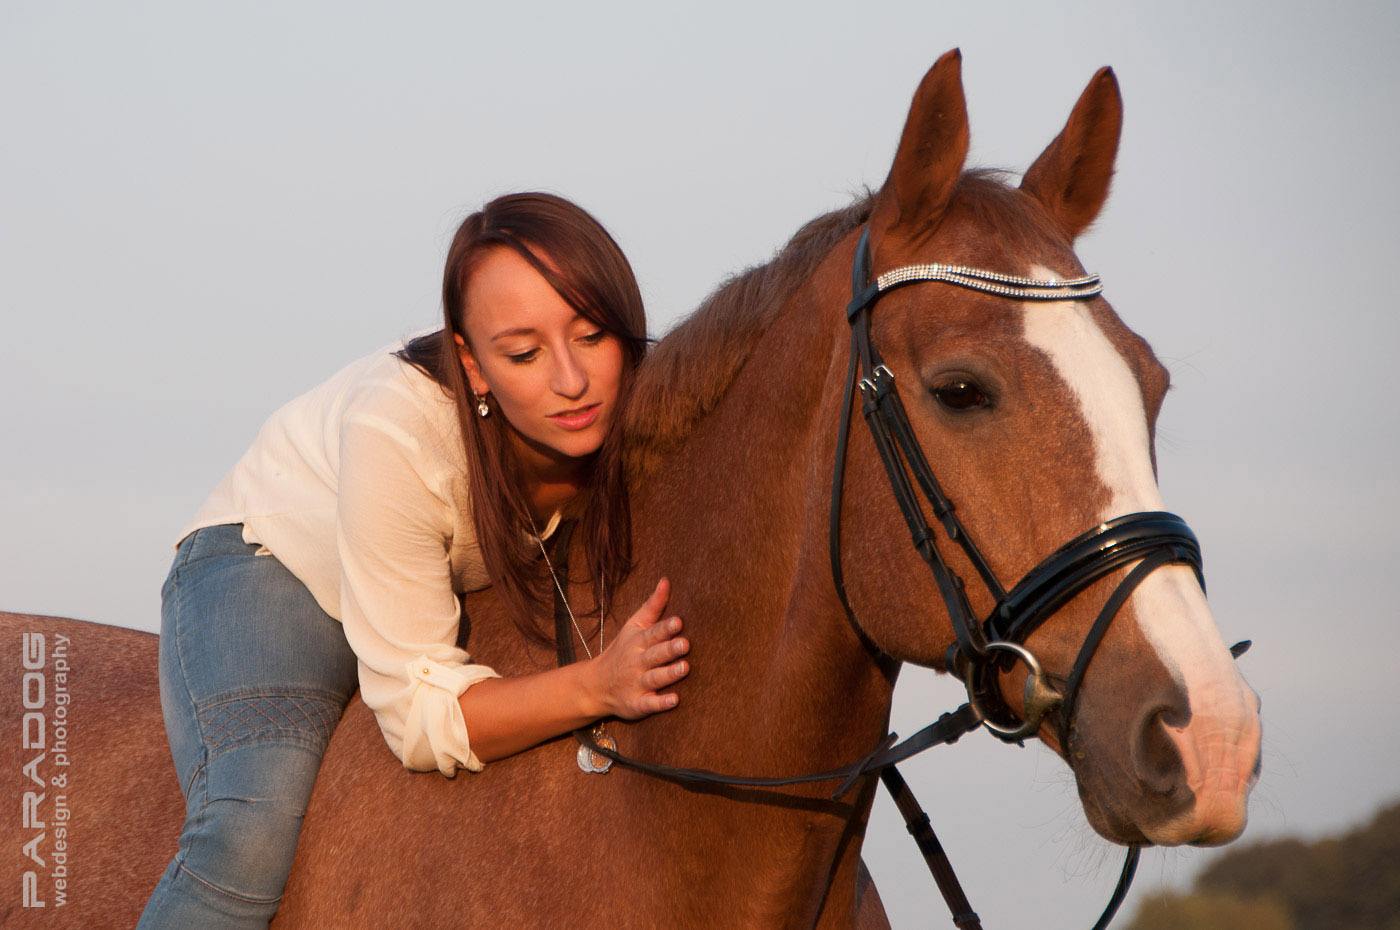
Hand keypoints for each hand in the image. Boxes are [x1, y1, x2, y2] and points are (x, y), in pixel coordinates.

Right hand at [590, 578, 689, 719]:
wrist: (596, 685)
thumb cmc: (622, 651)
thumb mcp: (633, 627)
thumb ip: (652, 606)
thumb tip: (666, 580)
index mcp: (638, 642)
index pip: (653, 633)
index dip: (665, 628)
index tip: (678, 622)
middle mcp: (637, 663)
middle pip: (655, 655)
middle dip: (669, 649)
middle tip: (685, 644)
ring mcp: (636, 684)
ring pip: (654, 678)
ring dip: (669, 674)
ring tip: (685, 668)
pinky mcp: (637, 704)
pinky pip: (649, 705)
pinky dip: (660, 703)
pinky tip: (674, 700)